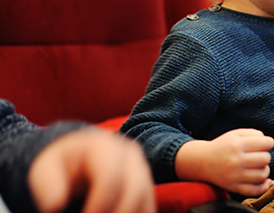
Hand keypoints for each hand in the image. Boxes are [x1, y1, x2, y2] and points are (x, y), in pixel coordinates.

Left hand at [28, 129, 154, 212]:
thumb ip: (48, 186)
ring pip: (146, 202)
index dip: (99, 205)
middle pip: (136, 191)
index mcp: (104, 147)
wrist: (78, 156)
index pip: (111, 178)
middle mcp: (130, 156)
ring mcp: (142, 170)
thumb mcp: (45, 169)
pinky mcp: (147, 186)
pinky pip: (148, 207)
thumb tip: (56, 205)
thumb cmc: (60, 164)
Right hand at [175, 129, 273, 195]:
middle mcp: (236, 160)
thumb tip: (269, 142)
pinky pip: (255, 190)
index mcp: (237, 144)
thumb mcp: (235, 133)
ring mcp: (235, 176)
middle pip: (265, 158)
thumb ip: (253, 133)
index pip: (266, 143)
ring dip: (265, 169)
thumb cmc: (222, 146)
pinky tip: (265, 181)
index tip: (265, 144)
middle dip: (265, 155)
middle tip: (258, 155)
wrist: (202, 161)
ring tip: (258, 166)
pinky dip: (264, 186)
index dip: (268, 143)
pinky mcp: (234, 187)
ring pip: (263, 174)